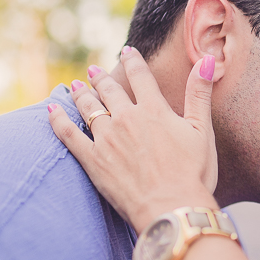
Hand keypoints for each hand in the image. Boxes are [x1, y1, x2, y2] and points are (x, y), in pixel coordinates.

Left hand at [48, 47, 219, 228]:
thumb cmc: (193, 173)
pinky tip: (51, 110)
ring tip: (75, 86)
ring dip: (81, 95)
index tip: (127, 51)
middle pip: (110, 90)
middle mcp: (126, 119)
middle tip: (92, 71)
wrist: (172, 208)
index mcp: (154, 110)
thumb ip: (200, 93)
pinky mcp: (93, 161)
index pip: (140, 77)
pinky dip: (58, 120)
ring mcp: (106, 139)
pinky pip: (69, 135)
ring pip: (88, 108)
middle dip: (100, 78)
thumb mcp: (202, 130)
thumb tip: (208, 59)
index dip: (133, 61)